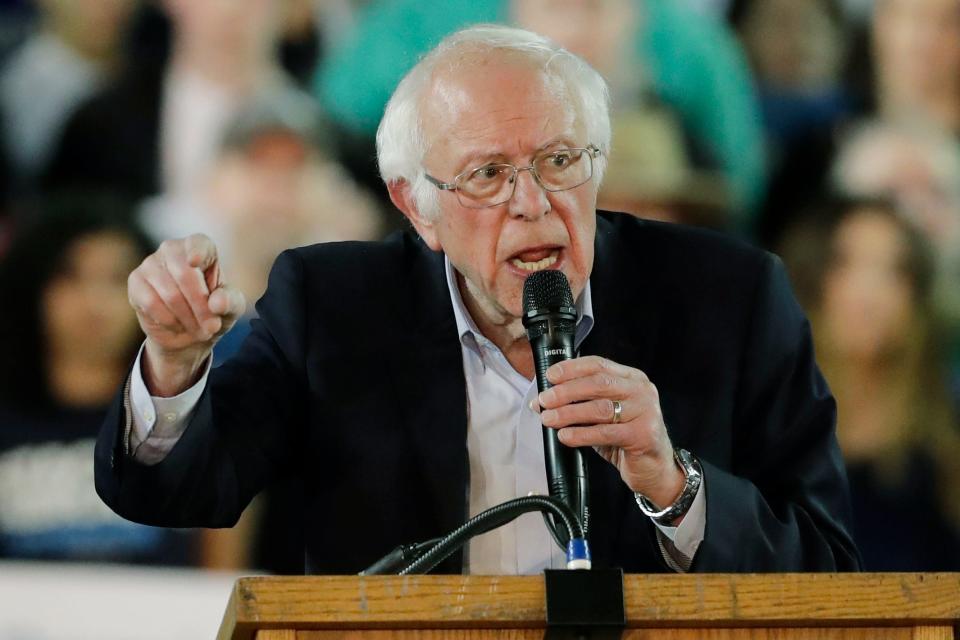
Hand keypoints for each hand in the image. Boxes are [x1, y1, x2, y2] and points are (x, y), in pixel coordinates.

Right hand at [127, 234, 245, 395]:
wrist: (188, 334)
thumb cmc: (213, 312)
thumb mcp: (231, 308)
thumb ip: (230, 302)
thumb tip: (217, 303)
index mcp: (201, 248)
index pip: (198, 244)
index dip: (197, 252)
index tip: (194, 262)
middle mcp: (172, 249)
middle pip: (185, 274)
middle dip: (201, 306)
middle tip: (212, 327)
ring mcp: (151, 263)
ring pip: (169, 293)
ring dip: (187, 318)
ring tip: (198, 329)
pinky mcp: (136, 281)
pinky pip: (151, 302)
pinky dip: (168, 320)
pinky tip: (177, 325)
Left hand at [537, 356, 684, 509]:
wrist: (654, 468)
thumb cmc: (625, 437)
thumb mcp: (604, 414)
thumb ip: (581, 402)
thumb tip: (543, 401)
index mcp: (631, 378)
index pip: (598, 364)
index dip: (572, 368)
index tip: (550, 376)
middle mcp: (641, 390)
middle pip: (598, 383)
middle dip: (566, 391)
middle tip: (544, 400)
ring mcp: (645, 411)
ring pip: (600, 408)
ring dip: (569, 412)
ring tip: (548, 419)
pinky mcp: (643, 435)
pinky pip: (605, 432)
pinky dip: (581, 434)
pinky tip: (565, 435)